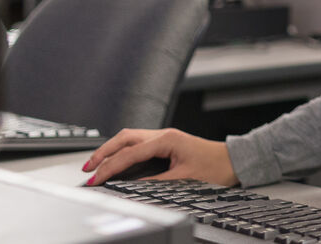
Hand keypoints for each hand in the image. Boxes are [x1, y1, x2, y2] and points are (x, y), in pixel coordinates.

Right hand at [82, 127, 237, 186]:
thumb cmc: (215, 168)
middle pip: (124, 139)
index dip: (110, 167)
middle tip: (88, 169)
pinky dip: (122, 151)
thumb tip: (132, 186)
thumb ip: (156, 182)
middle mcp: (163, 134)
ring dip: (111, 150)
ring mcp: (164, 136)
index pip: (129, 153)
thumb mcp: (184, 178)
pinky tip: (115, 160)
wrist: (233, 160)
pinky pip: (137, 143)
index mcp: (167, 140)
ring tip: (95, 164)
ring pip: (129, 138)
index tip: (95, 179)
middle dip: (103, 153)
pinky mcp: (165, 142)